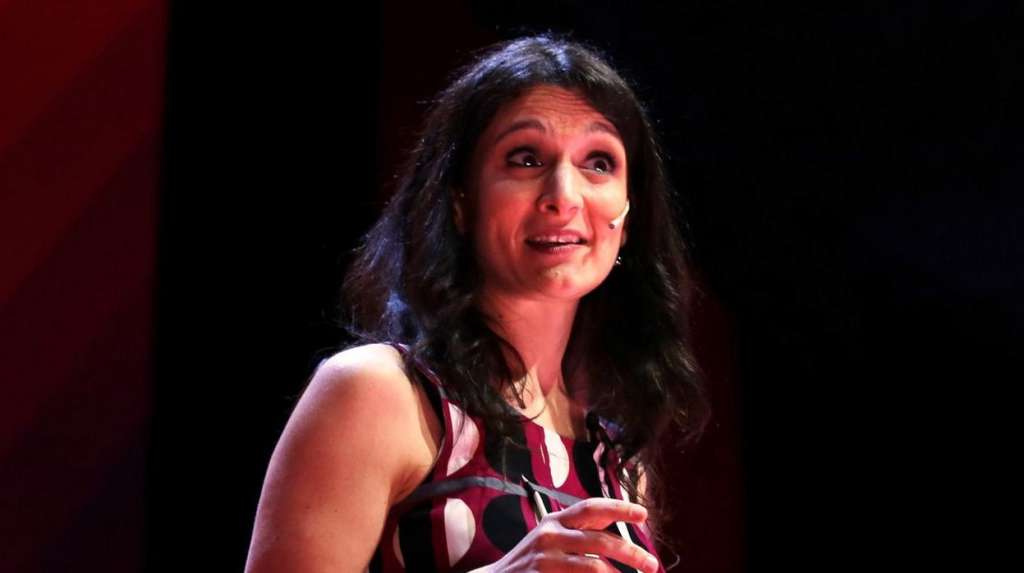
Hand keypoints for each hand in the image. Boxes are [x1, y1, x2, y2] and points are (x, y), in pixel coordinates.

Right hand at [471, 498, 659, 572]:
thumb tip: (618, 534)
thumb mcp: (552, 538)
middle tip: (651, 563)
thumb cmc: (532, 560)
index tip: (643, 513)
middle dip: (630, 552)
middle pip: (600, 539)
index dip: (619, 508)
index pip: (592, 507)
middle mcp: (550, 534)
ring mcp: (545, 558)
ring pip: (593, 565)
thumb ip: (580, 532)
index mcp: (556, 520)